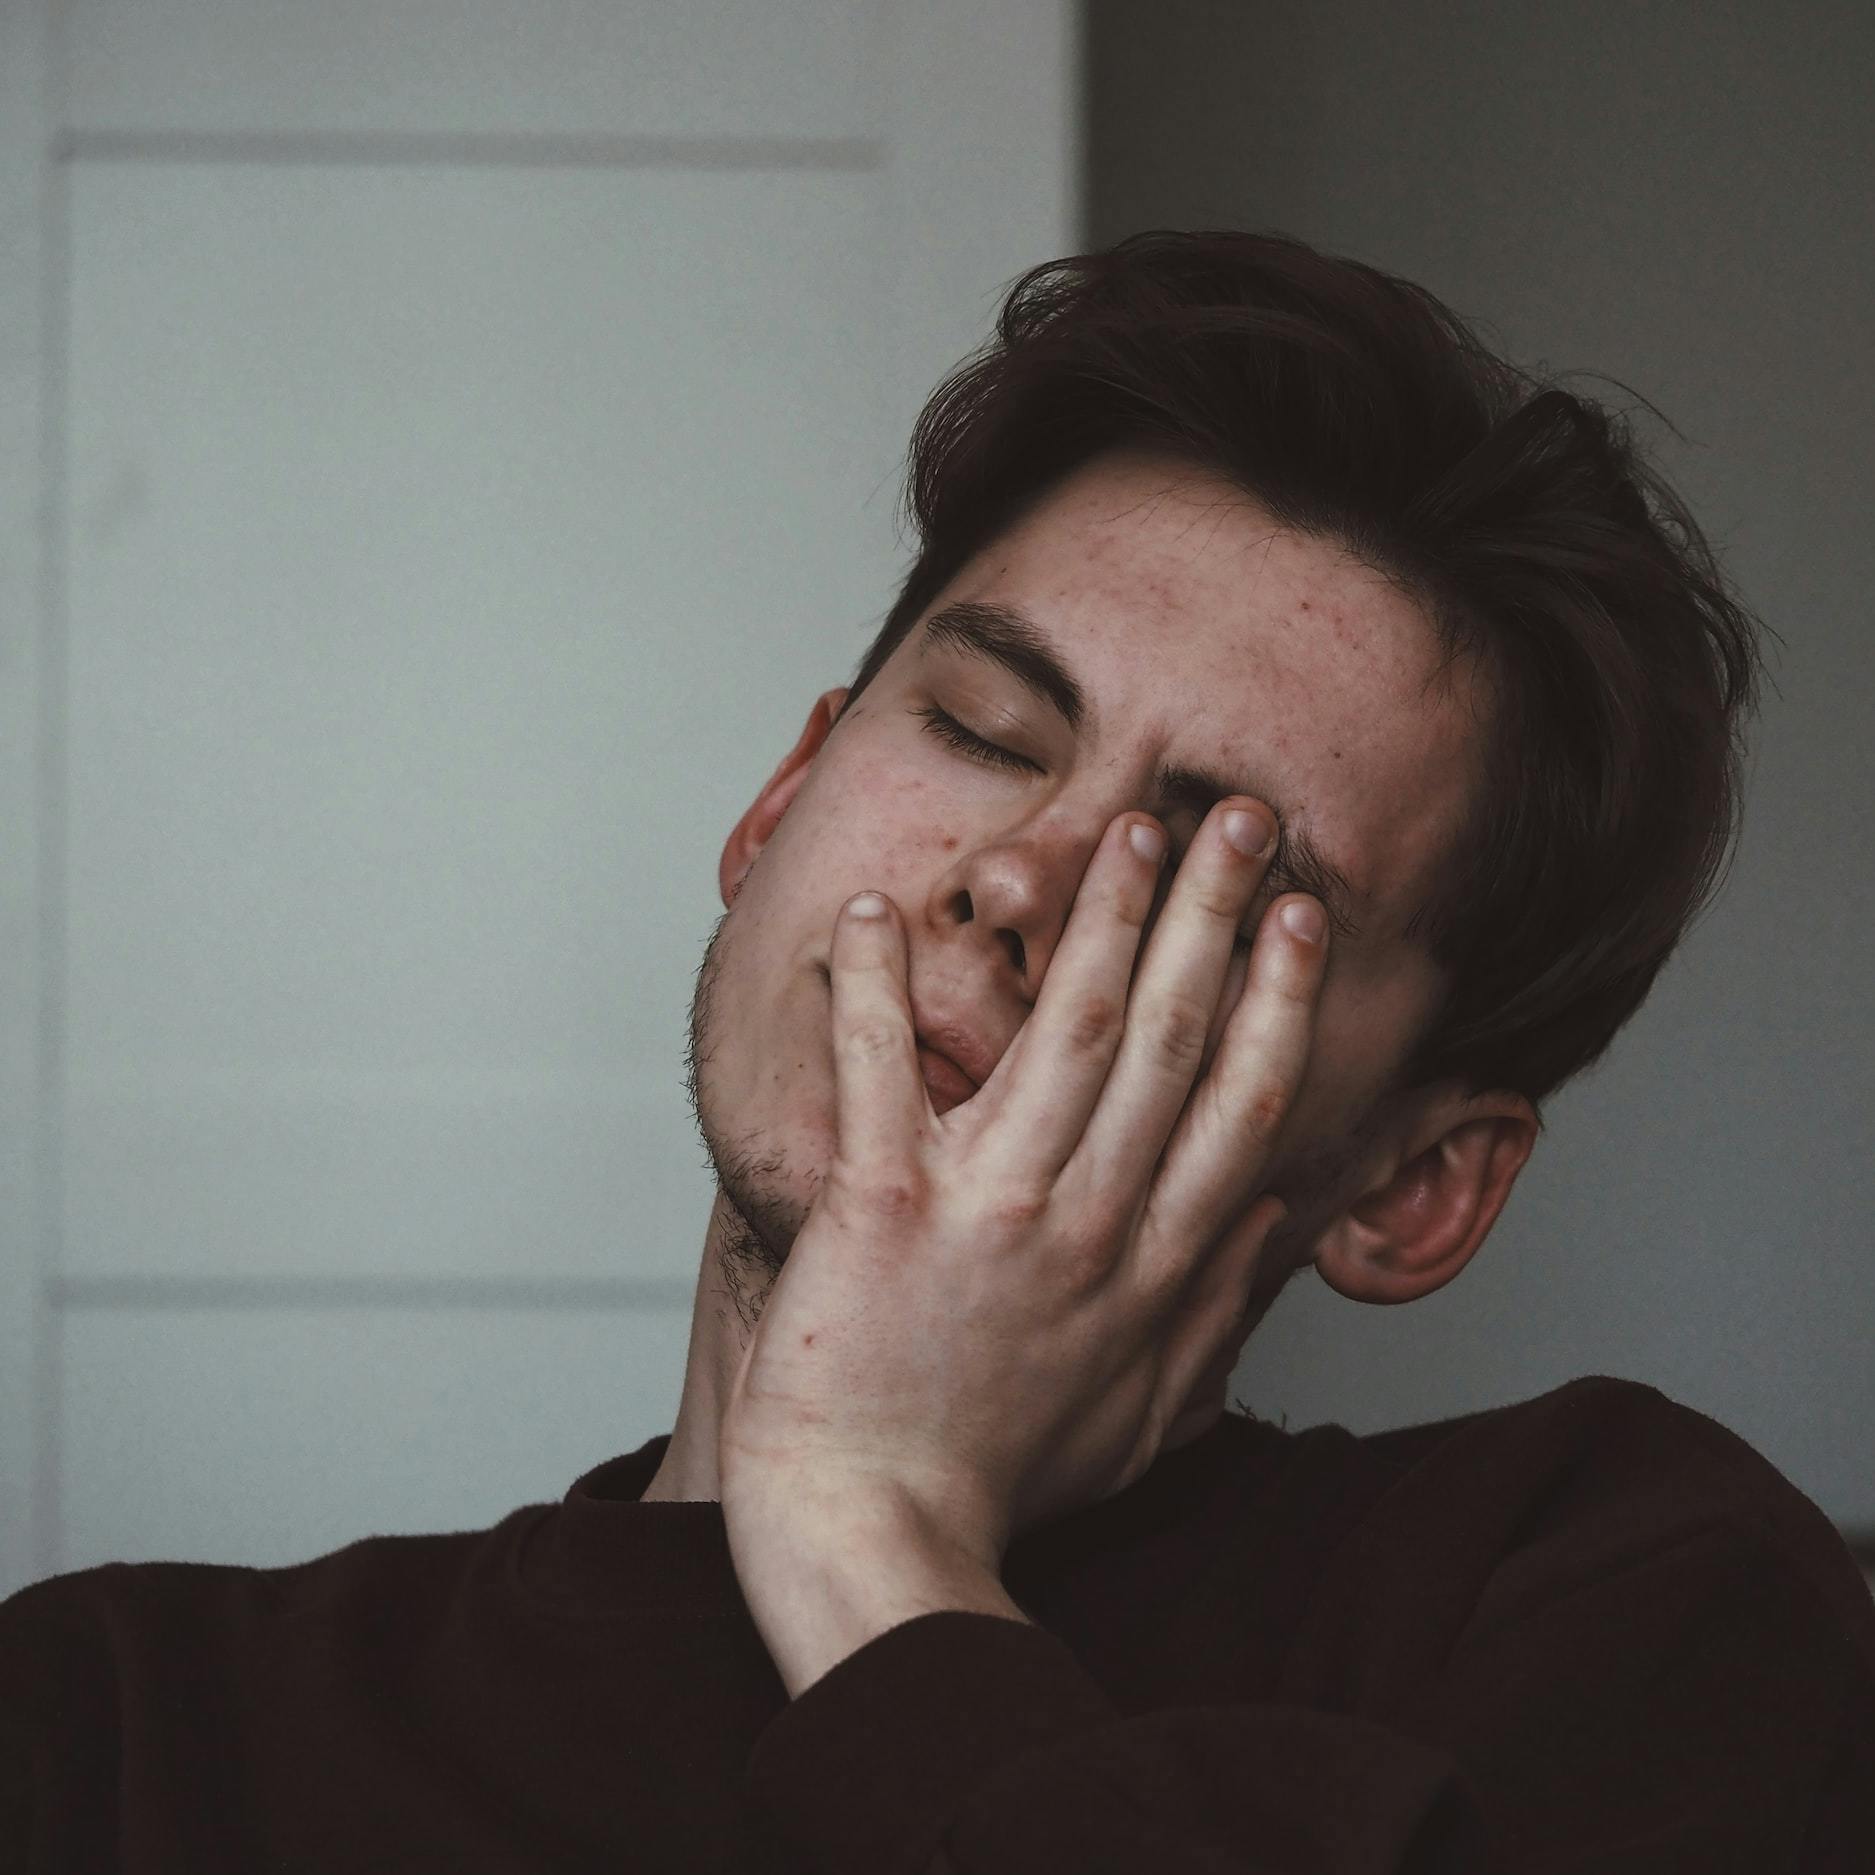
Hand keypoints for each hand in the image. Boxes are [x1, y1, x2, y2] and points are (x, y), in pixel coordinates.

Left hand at [717, 798, 1327, 1574]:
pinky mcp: (882, 1209)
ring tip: (1128, 830)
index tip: (1301, 917)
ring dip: (1101, 919)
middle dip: (1212, 914)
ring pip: (1066, 1032)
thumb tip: (1278, 1222)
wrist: (877, 1536)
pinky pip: (880, 1075)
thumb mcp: (1145, 1415)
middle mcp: (1088, 1219)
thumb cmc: (999, 1479)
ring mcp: (990, 1208)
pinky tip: (871, 911)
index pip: (1240, 1102)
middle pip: (1172, 1038)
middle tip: (1239, 819)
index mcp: (1153, 1265)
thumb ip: (1215, 1312)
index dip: (1278, 998)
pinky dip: (870, 990)